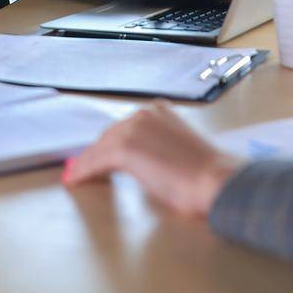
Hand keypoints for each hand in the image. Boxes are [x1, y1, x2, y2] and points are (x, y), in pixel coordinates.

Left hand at [62, 103, 243, 218]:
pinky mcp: (124, 147)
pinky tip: (75, 180)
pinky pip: (95, 160)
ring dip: (87, 163)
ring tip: (76, 176)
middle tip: (83, 167)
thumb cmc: (207, 174)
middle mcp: (145, 114)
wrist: (216, 180)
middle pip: (110, 135)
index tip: (98, 155)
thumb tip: (147, 164)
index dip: (109, 144)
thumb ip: (160, 149)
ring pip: (100, 147)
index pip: (126, 128)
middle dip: (97, 152)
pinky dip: (83, 171)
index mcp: (160, 112)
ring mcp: (133, 128)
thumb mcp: (180, 152)